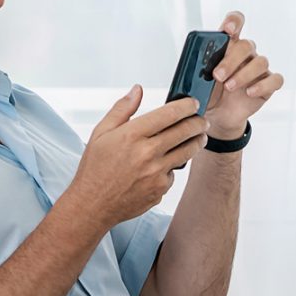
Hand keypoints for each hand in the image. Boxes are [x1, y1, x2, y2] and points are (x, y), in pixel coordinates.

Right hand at [68, 86, 208, 226]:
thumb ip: (122, 109)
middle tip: (202, 120)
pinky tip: (168, 162)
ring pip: (187, 152)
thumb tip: (137, 90)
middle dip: (198, 123)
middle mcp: (147, 153)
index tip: (193, 104)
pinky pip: (174, 172)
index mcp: (132, 135)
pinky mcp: (160, 189)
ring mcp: (156, 173)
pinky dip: (174, 166)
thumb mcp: (101, 133)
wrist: (92, 205)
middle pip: (184, 131)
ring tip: (199, 137)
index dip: (186, 106)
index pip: (169, 114)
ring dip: (197, 142)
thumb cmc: (95, 169)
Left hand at [205, 11, 284, 139]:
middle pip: (246, 45)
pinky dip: (263, 85)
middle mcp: (246, 53)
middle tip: (217, 76)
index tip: (228, 31)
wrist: (217, 116)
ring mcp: (258, 69)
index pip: (236, 22)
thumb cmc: (207, 93)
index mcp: (228, 45)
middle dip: (231, 60)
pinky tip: (249, 93)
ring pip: (261, 61)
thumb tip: (193, 64)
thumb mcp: (197, 80)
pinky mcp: (268, 84)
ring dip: (244, 74)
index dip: (234, 22)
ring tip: (229, 87)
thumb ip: (197, 68)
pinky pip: (275, 79)